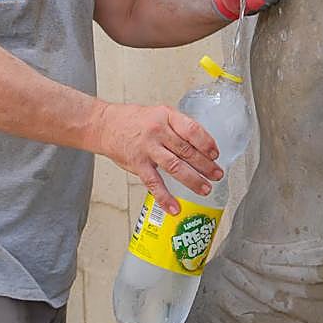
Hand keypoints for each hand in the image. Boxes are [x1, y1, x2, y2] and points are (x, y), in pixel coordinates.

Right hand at [93, 103, 223, 214]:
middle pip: (187, 150)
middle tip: (217, 175)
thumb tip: (201, 145)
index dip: (207, 143)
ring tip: (205, 189)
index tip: (215, 154)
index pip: (192, 129)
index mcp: (167, 116)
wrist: (105, 125)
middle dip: (205, 165)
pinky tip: (174, 207)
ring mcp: (148, 148)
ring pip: (175, 167)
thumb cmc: (133, 120)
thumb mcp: (159, 115)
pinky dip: (165, 197)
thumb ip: (177, 128)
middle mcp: (158, 131)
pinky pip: (154, 183)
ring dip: (193, 180)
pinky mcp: (137, 164)